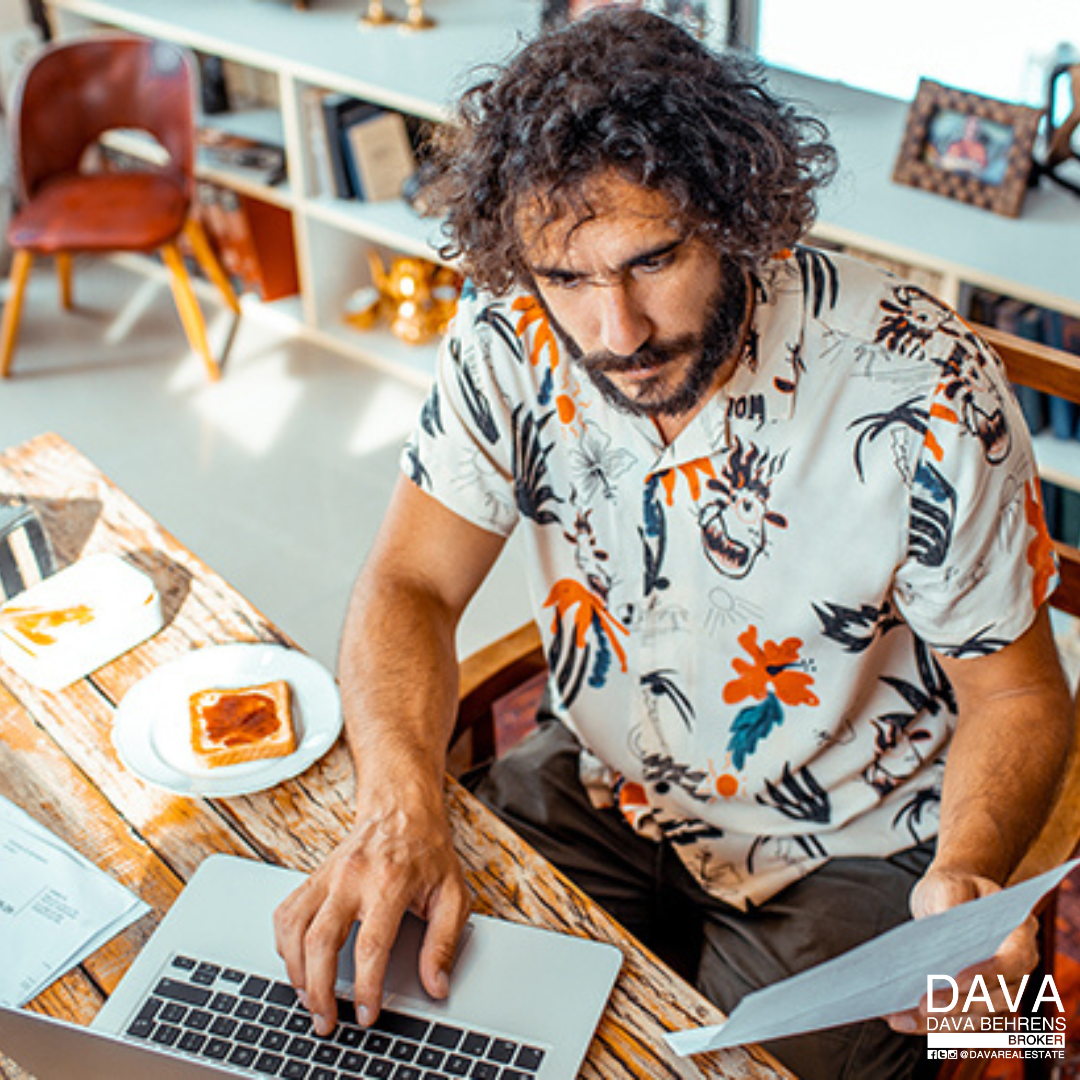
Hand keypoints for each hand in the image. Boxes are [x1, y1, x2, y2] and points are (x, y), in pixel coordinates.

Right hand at [273, 788, 470, 1036]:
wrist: (402, 808)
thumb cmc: (428, 850)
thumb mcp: (453, 892)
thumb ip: (444, 942)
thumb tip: (437, 984)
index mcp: (391, 881)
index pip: (371, 945)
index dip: (366, 986)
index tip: (367, 1013)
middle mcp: (353, 877)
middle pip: (321, 940)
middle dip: (319, 989)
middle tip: (327, 1018)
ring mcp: (328, 874)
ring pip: (295, 928)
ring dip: (297, 971)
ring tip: (311, 998)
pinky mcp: (314, 875)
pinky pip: (286, 913)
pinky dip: (285, 944)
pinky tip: (299, 963)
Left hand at [884, 867, 1038, 1034]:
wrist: (948, 897)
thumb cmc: (952, 889)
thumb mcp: (949, 883)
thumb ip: (949, 901)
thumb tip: (941, 930)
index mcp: (1019, 933)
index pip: (1014, 961)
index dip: (989, 974)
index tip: (957, 980)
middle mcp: (1016, 968)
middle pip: (998, 999)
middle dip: (960, 1005)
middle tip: (924, 1005)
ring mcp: (999, 990)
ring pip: (978, 1019)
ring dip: (941, 1023)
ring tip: (903, 1018)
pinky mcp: (975, 1003)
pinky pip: (959, 1022)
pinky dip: (930, 1025)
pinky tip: (899, 1019)